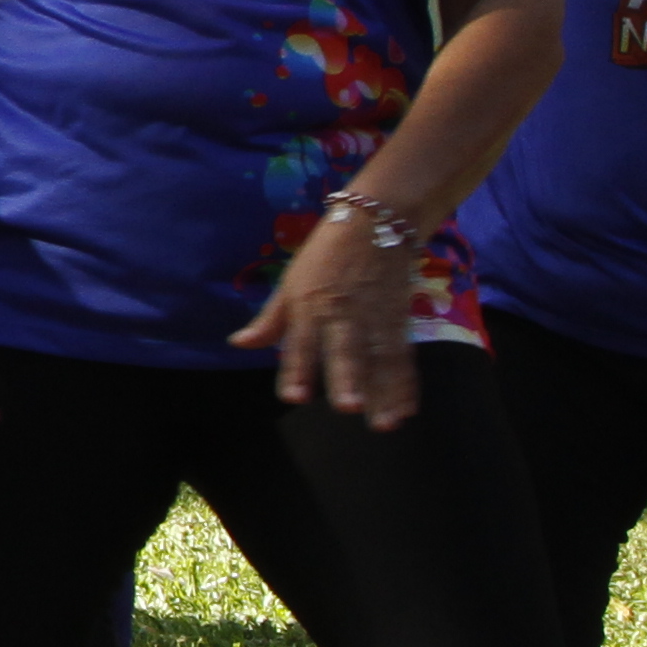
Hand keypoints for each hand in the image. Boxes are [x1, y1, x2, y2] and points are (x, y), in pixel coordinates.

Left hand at [226, 204, 425, 426]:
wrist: (376, 223)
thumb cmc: (325, 256)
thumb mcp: (291, 283)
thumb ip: (271, 321)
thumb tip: (240, 343)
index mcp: (308, 306)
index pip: (301, 343)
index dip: (297, 369)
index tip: (294, 397)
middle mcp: (342, 315)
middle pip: (346, 350)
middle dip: (348, 377)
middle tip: (348, 407)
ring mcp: (374, 318)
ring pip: (380, 359)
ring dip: (384, 392)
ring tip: (383, 423)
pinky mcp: (399, 320)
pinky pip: (403, 356)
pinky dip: (407, 384)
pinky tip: (406, 410)